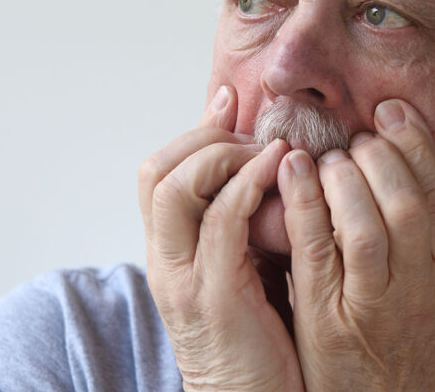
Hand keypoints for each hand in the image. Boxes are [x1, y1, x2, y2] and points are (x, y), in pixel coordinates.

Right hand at [138, 86, 302, 390]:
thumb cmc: (257, 337)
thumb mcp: (242, 269)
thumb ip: (241, 224)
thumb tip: (268, 172)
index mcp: (171, 252)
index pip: (160, 173)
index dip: (194, 129)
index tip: (230, 97)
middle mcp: (166, 261)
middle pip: (156, 171)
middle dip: (203, 135)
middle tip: (251, 129)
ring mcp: (184, 279)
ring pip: (175, 188)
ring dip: (223, 154)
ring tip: (267, 147)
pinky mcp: (215, 297)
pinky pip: (221, 223)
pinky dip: (245, 185)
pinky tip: (278, 168)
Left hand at [278, 99, 434, 391]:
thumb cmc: (402, 340)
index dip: (417, 146)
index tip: (393, 111)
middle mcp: (418, 287)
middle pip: (408, 204)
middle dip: (382, 156)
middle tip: (358, 135)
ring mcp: (374, 303)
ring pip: (367, 226)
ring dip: (346, 178)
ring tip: (329, 156)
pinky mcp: (330, 318)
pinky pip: (318, 251)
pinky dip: (306, 203)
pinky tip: (293, 171)